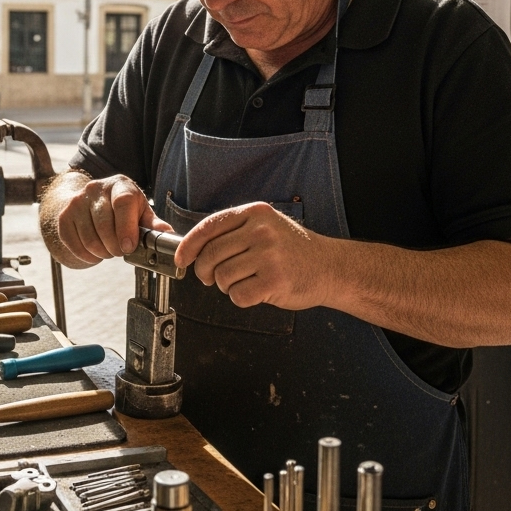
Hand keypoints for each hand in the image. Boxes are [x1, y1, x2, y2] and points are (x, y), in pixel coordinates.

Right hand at [56, 174, 171, 265]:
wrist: (89, 199)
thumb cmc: (121, 208)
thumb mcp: (140, 210)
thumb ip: (153, 224)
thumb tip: (168, 235)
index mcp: (120, 185)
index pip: (122, 203)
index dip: (126, 228)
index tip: (129, 247)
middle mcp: (96, 188)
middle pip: (105, 224)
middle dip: (115, 246)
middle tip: (121, 251)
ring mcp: (77, 201)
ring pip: (90, 238)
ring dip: (102, 253)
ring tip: (109, 250)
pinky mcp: (64, 217)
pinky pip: (75, 245)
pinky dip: (87, 256)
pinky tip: (95, 252)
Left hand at [174, 203, 333, 309]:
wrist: (329, 267)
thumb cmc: (292, 249)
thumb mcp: (266, 226)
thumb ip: (235, 231)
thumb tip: (194, 248)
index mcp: (255, 213)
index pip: (210, 226)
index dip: (189, 244)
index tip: (181, 258)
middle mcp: (261, 231)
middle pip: (211, 254)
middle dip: (204, 271)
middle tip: (210, 278)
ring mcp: (269, 255)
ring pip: (222, 276)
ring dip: (226, 286)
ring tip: (243, 281)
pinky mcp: (275, 280)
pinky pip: (238, 295)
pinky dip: (240, 298)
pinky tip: (255, 291)